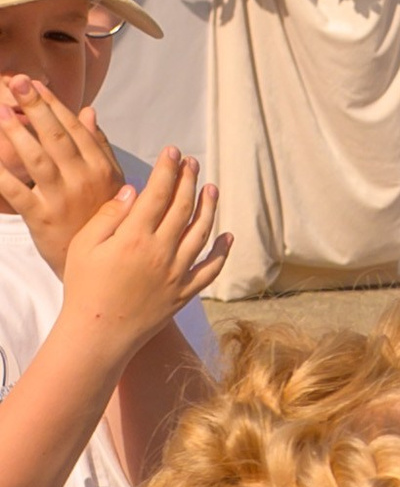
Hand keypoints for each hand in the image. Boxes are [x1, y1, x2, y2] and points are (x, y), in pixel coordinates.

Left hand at [0, 79, 118, 272]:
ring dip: (17, 133)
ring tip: (2, 111)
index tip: (36, 84)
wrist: (101, 265)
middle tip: (18, 82)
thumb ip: (99, 145)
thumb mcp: (111, 180)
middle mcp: (83, 179)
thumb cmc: (104, 218)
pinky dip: (1, 174)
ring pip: (36, 159)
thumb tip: (88, 113)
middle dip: (36, 107)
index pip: (74, 128)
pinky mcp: (41, 218)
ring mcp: (62, 198)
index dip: (53, 104)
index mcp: (100, 167)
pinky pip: (16, 191)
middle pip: (56, 136)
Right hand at [58, 150, 226, 355]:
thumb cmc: (83, 288)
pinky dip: (222, 252)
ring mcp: (177, 273)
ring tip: (212, 188)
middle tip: (193, 162)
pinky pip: (210, 270)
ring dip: (209, 208)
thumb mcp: (84, 246)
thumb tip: (134, 191)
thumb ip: (109, 215)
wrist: (98, 335)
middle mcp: (161, 252)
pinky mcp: (184, 293)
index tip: (173, 152)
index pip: (157, 193)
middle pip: (183, 207)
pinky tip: (228, 236)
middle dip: (190, 181)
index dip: (167, 169)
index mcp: (134, 237)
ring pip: (201, 233)